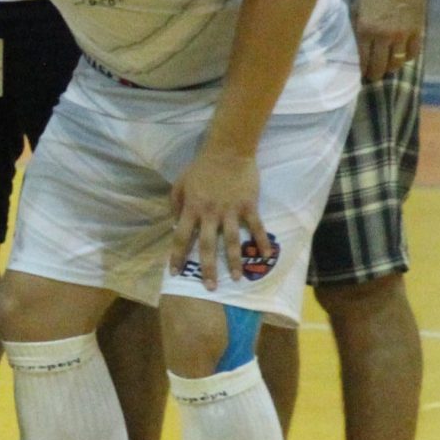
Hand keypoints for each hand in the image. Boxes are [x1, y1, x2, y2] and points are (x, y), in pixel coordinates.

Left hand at [170, 145, 265, 291]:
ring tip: (236, 279)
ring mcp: (231, 211)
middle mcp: (210, 213)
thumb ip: (175, 204)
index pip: (181, 237)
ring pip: (232, 242)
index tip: (174, 272)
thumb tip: (174, 225)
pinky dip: (261, 242)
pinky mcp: (249, 206)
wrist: (227, 151)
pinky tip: (265, 256)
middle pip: (208, 246)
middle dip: (207, 268)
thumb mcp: (180, 183)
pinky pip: (256, 228)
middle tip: (209, 288)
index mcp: (191, 208)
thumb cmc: (201, 167)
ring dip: (234, 262)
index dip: (177, 256)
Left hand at [350, 0, 426, 80]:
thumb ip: (355, 28)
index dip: (362, 71)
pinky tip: (401, 57)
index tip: (361, 76)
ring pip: (398, 63)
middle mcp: (384, 36)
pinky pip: (413, 54)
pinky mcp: (417, 32)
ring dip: (391, 68)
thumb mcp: (356, 8)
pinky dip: (407, 58)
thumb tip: (353, 47)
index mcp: (366, 30)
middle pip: (381, 66)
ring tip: (387, 68)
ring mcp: (403, 35)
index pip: (363, 60)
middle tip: (374, 77)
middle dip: (376, 75)